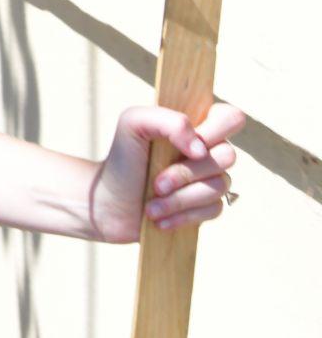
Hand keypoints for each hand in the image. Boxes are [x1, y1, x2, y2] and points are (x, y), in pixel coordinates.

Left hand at [88, 101, 244, 243]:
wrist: (107, 202)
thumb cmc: (123, 159)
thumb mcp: (133, 124)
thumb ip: (168, 120)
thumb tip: (201, 148)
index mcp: (195, 126)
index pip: (231, 118)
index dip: (217, 130)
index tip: (187, 146)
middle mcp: (207, 151)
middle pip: (227, 156)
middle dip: (187, 173)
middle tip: (157, 183)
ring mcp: (209, 179)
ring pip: (220, 186)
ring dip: (180, 199)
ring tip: (151, 207)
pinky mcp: (206, 206)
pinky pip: (214, 209)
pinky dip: (183, 216)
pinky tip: (160, 219)